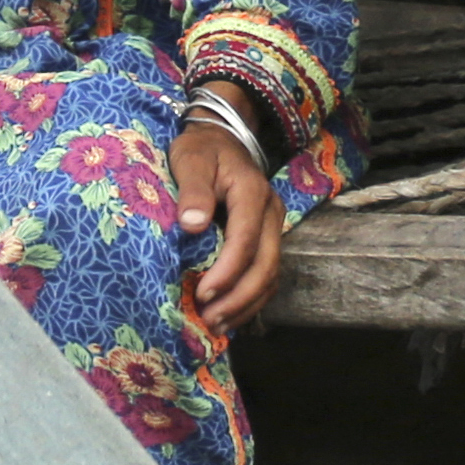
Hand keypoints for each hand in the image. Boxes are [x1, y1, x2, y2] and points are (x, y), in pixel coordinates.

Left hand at [169, 85, 283, 332]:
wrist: (221, 138)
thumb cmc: (201, 150)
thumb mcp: (191, 160)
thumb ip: (193, 189)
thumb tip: (192, 223)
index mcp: (252, 193)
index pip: (246, 240)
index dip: (227, 272)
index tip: (203, 295)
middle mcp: (271, 213)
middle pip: (267, 264)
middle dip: (240, 298)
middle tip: (210, 320)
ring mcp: (273, 227)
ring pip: (271, 274)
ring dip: (247, 304)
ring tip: (217, 325)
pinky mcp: (267, 238)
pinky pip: (267, 274)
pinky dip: (251, 298)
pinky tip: (229, 315)